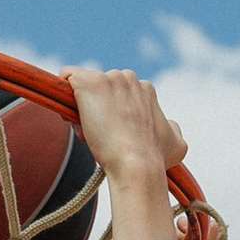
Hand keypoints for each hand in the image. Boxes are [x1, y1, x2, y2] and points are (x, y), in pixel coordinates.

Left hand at [63, 66, 187, 239]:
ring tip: (88, 132)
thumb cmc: (156, 159)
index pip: (118, 94)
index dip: (112, 113)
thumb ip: (173, 129)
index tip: (112, 132)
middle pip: (101, 89)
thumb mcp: (177, 143)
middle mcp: (127, 78)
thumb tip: (169, 124)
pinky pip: (67, 75)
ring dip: (82, 108)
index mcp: (145, 88)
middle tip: (98, 135)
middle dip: (97, 108)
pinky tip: (68, 114)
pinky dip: (62, 92)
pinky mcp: (88, 83)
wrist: (137, 163)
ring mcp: (107, 78)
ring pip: (84, 89)